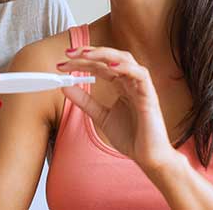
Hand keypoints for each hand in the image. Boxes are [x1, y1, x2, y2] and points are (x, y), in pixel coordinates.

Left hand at [56, 47, 175, 170]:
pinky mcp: (150, 95)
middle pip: (110, 57)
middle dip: (89, 53)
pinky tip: (110, 65)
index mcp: (122, 85)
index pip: (100, 66)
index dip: (81, 62)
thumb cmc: (132, 138)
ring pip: (125, 59)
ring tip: (85, 54)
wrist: (149, 158)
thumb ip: (84, 101)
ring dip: (104, 54)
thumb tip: (65, 86)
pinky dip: (126, 67)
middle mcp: (131, 81)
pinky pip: (140, 74)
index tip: (62, 65)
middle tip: (68, 54)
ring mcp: (141, 86)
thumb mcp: (101, 116)